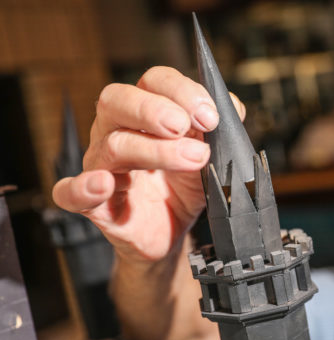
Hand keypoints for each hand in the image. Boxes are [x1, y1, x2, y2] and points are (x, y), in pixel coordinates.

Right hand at [52, 66, 245, 262]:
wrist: (174, 233)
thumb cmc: (185, 187)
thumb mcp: (212, 155)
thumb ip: (221, 129)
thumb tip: (232, 107)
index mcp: (146, 113)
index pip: (154, 81)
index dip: (182, 91)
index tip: (211, 115)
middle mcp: (117, 131)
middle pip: (118, 100)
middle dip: (155, 109)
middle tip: (185, 126)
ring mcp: (102, 165)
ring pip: (113, 144)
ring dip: (156, 150)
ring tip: (194, 158)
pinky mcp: (95, 203)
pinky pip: (71, 192)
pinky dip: (82, 186)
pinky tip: (104, 183)